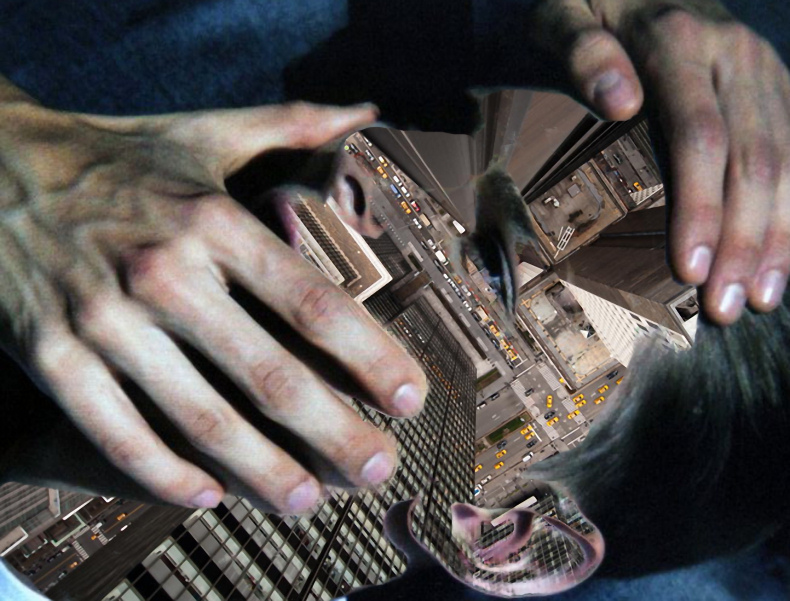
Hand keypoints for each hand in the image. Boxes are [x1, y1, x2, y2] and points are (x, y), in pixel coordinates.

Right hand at [0, 87, 426, 512]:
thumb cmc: (116, 156)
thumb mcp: (206, 130)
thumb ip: (293, 123)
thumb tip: (366, 112)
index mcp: (213, 221)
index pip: (313, 303)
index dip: (371, 357)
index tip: (410, 398)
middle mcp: (165, 273)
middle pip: (271, 374)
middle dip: (336, 432)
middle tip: (378, 469)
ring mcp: (106, 321)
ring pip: (201, 419)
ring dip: (263, 471)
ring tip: (307, 500)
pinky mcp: (54, 358)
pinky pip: (118, 434)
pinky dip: (165, 475)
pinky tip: (207, 496)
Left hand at [530, 0, 789, 324]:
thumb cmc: (584, 9)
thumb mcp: (561, 17)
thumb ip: (581, 53)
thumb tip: (619, 100)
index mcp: (679, 40)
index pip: (698, 136)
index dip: (698, 206)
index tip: (687, 268)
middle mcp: (734, 56)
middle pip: (752, 157)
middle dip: (741, 239)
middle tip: (723, 306)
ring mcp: (761, 71)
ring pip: (786, 159)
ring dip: (776, 235)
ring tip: (758, 296)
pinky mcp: (771, 88)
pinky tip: (782, 253)